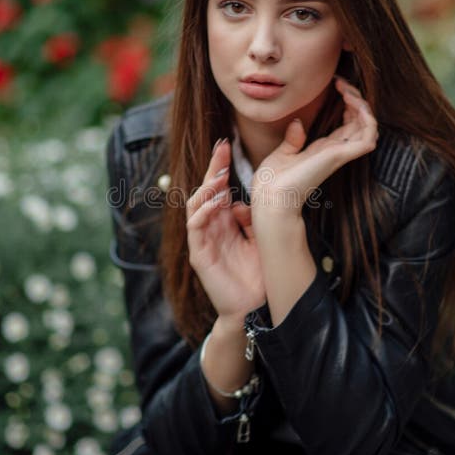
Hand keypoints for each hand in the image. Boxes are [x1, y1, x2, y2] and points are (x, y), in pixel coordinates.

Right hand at [186, 139, 265, 320]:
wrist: (255, 308)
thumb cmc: (257, 275)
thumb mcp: (258, 240)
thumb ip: (250, 220)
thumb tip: (243, 202)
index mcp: (223, 223)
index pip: (217, 189)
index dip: (219, 167)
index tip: (226, 145)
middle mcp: (210, 229)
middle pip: (204, 192)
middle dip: (212, 170)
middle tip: (221, 149)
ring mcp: (202, 241)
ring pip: (195, 206)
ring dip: (207, 188)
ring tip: (221, 175)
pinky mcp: (199, 255)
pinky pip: (195, 228)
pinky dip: (203, 212)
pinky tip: (216, 202)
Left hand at [251, 77, 378, 221]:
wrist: (270, 197)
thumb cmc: (272, 182)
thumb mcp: (282, 154)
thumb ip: (293, 140)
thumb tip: (298, 123)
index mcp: (324, 150)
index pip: (348, 124)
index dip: (348, 103)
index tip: (336, 84)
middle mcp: (335, 152)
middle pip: (361, 122)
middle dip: (356, 98)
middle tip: (342, 83)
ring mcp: (340, 155)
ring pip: (369, 128)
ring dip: (363, 106)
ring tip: (348, 90)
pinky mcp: (339, 157)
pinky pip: (368, 137)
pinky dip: (367, 119)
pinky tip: (352, 103)